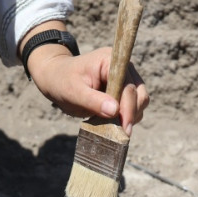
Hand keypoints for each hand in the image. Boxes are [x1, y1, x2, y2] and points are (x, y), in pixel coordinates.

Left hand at [29, 47, 149, 135]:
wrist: (57, 78)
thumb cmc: (62, 82)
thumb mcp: (73, 92)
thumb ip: (93, 101)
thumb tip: (115, 111)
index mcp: (111, 61)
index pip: (128, 87)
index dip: (128, 109)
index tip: (125, 128)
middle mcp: (123, 68)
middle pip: (140, 94)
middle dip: (132, 114)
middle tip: (120, 133)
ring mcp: (126, 79)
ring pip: (140, 102)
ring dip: (130, 117)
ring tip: (112, 126)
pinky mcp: (124, 91)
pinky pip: (134, 107)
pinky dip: (126, 118)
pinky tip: (111, 122)